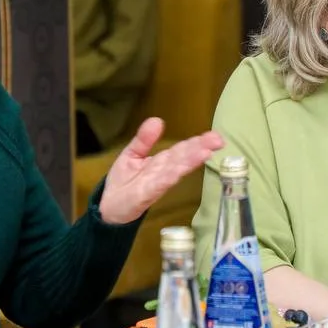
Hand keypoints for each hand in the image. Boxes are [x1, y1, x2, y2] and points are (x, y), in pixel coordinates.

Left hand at [97, 118, 223, 224]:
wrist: (107, 207)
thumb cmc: (123, 182)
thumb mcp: (132, 154)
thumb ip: (144, 139)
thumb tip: (157, 120)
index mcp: (162, 161)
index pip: (183, 149)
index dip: (198, 141)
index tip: (215, 135)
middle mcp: (164, 171)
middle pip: (184, 157)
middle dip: (201, 148)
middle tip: (220, 140)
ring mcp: (158, 183)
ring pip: (177, 169)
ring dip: (191, 161)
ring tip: (207, 151)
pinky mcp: (147, 193)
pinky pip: (161, 181)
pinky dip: (172, 174)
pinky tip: (182, 168)